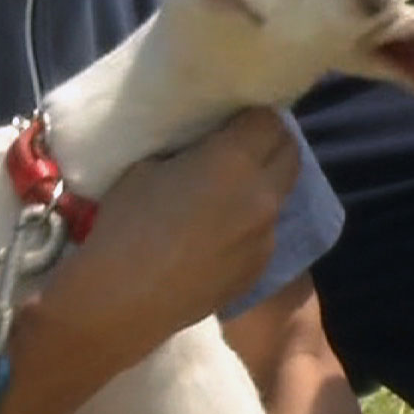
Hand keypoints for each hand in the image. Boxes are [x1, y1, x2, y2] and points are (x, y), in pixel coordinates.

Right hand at [37, 108, 300, 367]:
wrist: (123, 298)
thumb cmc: (127, 223)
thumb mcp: (149, 165)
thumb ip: (189, 150)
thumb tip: (205, 146)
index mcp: (235, 160)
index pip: (270, 119)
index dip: (253, 115)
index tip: (235, 119)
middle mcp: (262, 194)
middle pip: (289, 152)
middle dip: (271, 142)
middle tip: (244, 144)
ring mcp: (267, 235)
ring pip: (280, 194)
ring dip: (265, 183)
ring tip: (231, 191)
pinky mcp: (260, 267)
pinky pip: (266, 232)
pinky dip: (252, 224)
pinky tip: (220, 234)